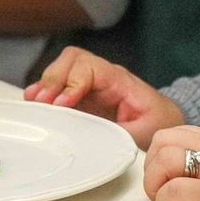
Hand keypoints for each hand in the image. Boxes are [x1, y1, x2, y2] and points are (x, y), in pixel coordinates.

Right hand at [24, 47, 184, 148]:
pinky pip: (59, 86)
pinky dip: (45, 92)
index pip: (91, 68)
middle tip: (43, 102)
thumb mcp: (146, 132)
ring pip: (63, 68)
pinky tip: (34, 102)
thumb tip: (97, 141)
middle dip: (54, 78)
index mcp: (120, 80)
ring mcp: (90, 85)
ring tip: (33, 101)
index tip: (62, 104)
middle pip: (73, 60)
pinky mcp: (82, 97)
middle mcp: (102, 77)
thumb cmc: (159, 124)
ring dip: (46, 83)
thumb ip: (122, 134)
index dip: (73, 83)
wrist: (165, 122)